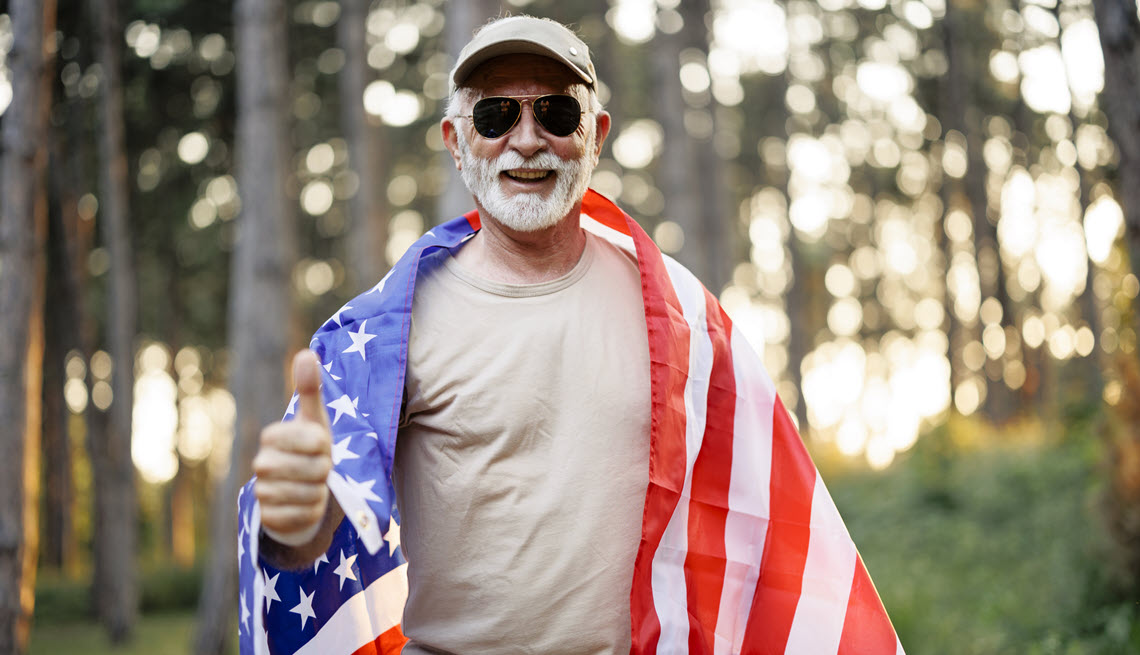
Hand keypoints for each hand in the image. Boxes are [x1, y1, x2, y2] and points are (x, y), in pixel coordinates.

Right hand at [253, 350, 332, 547]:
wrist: (303, 493)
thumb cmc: (311, 451)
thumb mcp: (314, 421)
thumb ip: (309, 389)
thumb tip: (306, 353)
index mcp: (272, 437)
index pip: (312, 439)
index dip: (324, 445)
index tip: (321, 446)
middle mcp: (262, 464)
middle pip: (313, 469)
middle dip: (325, 470)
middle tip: (320, 469)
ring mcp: (262, 492)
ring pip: (308, 494)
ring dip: (320, 492)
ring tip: (314, 486)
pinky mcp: (268, 519)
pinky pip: (302, 516)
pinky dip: (312, 512)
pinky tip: (307, 506)